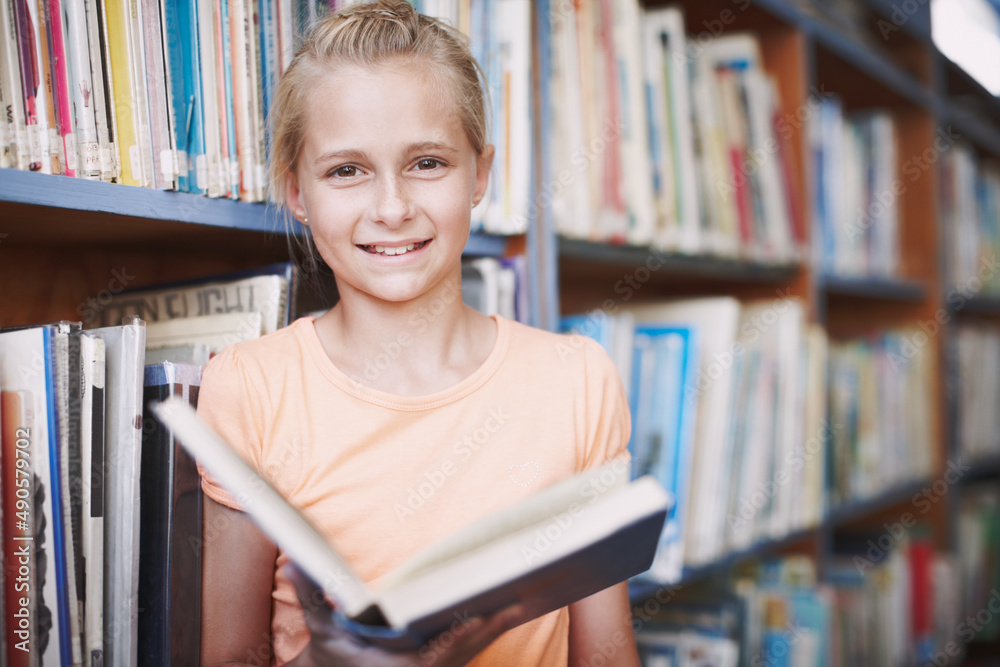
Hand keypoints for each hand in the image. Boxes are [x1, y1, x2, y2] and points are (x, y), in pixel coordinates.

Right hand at [284, 564, 529, 666]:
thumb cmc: (331, 656)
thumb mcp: (320, 629)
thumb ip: (312, 595)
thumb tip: (293, 560)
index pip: (438, 653)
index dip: (461, 637)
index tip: (481, 618)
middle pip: (466, 649)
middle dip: (492, 626)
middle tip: (519, 601)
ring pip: (472, 650)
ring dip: (496, 626)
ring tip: (523, 598)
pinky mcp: (440, 665)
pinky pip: (469, 648)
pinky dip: (488, 630)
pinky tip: (508, 608)